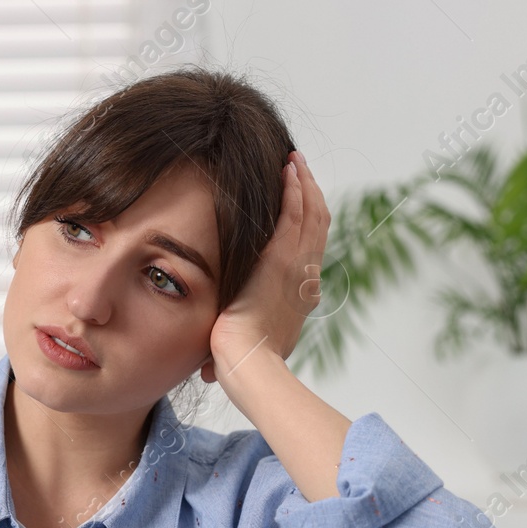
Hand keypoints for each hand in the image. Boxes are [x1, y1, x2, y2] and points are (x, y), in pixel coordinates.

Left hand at [202, 150, 330, 384]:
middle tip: (300, 169)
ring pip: (311, 213)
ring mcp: (297, 266)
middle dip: (310, 193)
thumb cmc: (246, 363)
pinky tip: (288, 170)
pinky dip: (294, 190)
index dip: (308, 222)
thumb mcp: (247, 348)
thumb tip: (209, 366)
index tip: (299, 202)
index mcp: (301, 295)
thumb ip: (235, 344)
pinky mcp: (281, 259)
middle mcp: (306, 277)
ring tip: (295, 160)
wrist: (250, 363)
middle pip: (318, 223)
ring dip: (304, 183)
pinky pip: (294, 215)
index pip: (310, 249)